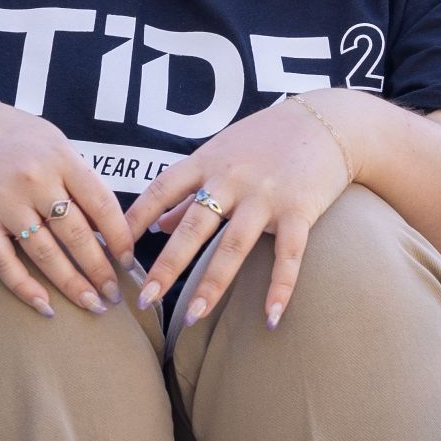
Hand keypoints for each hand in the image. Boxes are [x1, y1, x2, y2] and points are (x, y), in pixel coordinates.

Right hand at [0, 98, 134, 315]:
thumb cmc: (15, 140)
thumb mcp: (55, 145)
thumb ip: (79, 179)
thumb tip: (106, 227)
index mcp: (61, 159)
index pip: (101, 204)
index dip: (120, 237)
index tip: (128, 260)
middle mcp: (35, 181)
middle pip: (76, 235)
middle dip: (100, 269)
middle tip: (114, 294)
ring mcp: (5, 204)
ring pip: (45, 254)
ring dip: (72, 285)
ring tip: (93, 305)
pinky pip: (5, 263)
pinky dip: (25, 288)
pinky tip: (46, 307)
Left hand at [123, 98, 354, 329]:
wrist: (328, 121)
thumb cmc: (267, 140)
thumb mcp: (220, 153)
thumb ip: (187, 192)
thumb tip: (155, 226)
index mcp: (206, 162)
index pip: (160, 191)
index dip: (133, 220)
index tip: (111, 251)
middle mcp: (231, 178)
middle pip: (193, 226)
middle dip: (167, 266)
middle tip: (144, 300)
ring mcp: (266, 196)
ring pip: (233, 246)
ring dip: (212, 285)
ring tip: (192, 319)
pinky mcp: (300, 210)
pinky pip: (288, 255)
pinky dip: (280, 288)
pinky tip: (270, 319)